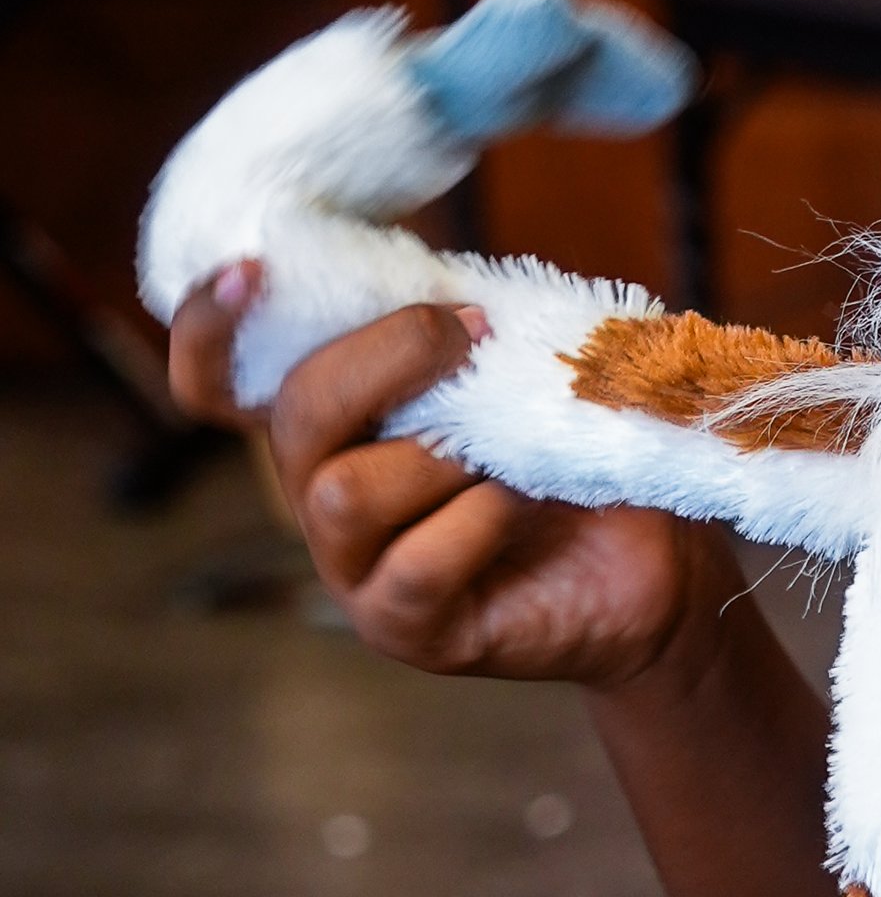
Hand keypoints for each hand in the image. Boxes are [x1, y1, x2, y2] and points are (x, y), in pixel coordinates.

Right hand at [169, 267, 738, 692]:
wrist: (655, 561)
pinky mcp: (409, 629)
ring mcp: (357, 571)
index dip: (209, 327)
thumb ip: (462, 323)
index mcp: (330, 425)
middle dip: (380, 360)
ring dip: (433, 450)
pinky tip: (520, 498)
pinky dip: (476, 518)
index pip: (214, 384)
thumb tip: (454, 281)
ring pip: (341, 496)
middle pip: (292, 420)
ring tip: (504, 441)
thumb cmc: (574, 450)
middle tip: (468, 332)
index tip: (253, 267)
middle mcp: (321, 495)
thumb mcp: (517, 366)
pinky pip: (416, 566)